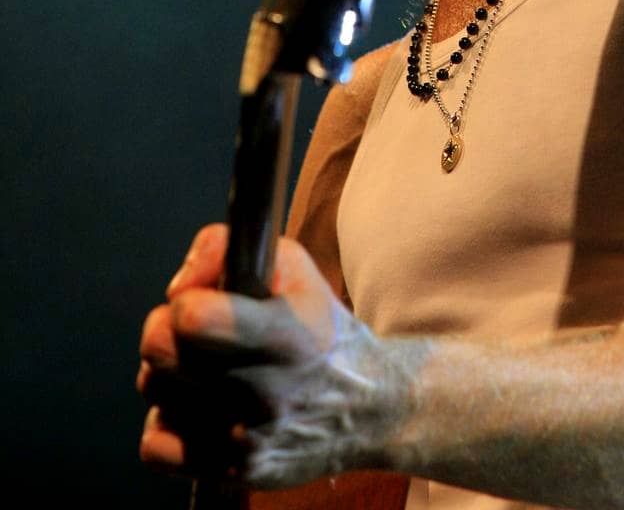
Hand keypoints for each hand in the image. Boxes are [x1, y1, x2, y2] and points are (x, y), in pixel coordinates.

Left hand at [138, 223, 410, 487]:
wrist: (368, 408)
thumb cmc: (320, 327)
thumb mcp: (294, 268)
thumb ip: (228, 250)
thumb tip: (177, 284)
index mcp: (285, 334)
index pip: (195, 319)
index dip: (184, 299)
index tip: (200, 299)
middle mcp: (266, 392)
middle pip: (161, 352)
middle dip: (168, 330)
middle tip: (193, 329)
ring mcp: (247, 439)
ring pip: (155, 392)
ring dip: (169, 374)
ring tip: (202, 367)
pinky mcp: (233, 474)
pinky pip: (155, 446)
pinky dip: (168, 423)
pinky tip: (198, 408)